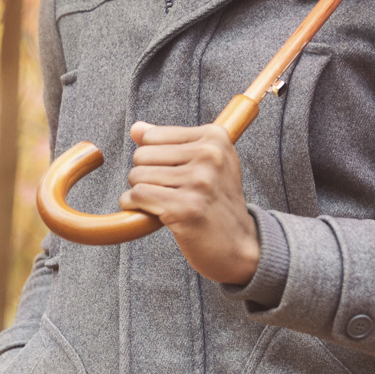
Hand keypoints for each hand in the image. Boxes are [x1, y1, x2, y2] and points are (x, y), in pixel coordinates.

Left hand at [118, 121, 260, 284]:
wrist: (240, 245)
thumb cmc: (217, 203)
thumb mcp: (204, 164)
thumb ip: (169, 142)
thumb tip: (136, 128)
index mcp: (215, 137)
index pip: (152, 136)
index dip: (153, 158)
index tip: (172, 174)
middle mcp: (209, 155)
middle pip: (142, 155)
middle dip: (144, 176)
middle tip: (166, 192)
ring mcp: (199, 181)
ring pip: (137, 176)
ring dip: (140, 193)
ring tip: (162, 203)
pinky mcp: (186, 207)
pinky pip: (138, 195)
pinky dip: (134, 206)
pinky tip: (150, 213)